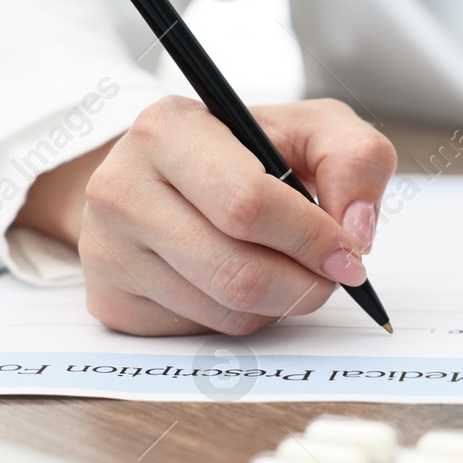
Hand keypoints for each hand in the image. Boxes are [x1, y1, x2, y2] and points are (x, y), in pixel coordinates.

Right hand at [16, 97, 395, 335]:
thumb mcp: (310, 129)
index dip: (311, 237)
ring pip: (224, 311)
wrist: (166, 177)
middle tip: (330, 273)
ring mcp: (106, 250)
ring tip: (283, 266)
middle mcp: (120, 188)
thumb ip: (355, 159)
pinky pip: (200, 333)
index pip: (247, 203)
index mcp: (166, 129)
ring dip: (278, 303)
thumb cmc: (246, 152)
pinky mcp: (110, 301)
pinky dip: (241, 318)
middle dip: (304, 283)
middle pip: (237, 271)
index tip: (347, 250)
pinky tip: (239, 281)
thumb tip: (355, 230)